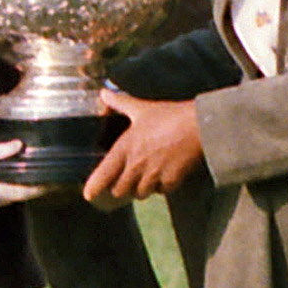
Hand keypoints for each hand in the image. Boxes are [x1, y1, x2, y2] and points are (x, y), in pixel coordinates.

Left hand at [81, 88, 202, 207]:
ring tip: (145, 177)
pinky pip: (161, 191)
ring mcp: (154, 174)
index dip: (94, 187)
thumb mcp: (141, 108)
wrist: (199, 125)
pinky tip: (164, 175)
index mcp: (125, 148)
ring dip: (141, 188)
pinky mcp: (172, 180)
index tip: (88, 195)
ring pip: (140, 193)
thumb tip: (104, 93)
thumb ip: (120, 103)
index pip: (103, 174)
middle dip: (121, 187)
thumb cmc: (169, 116)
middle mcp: (136, 165)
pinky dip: (161, 187)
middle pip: (120, 190)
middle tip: (124, 181)